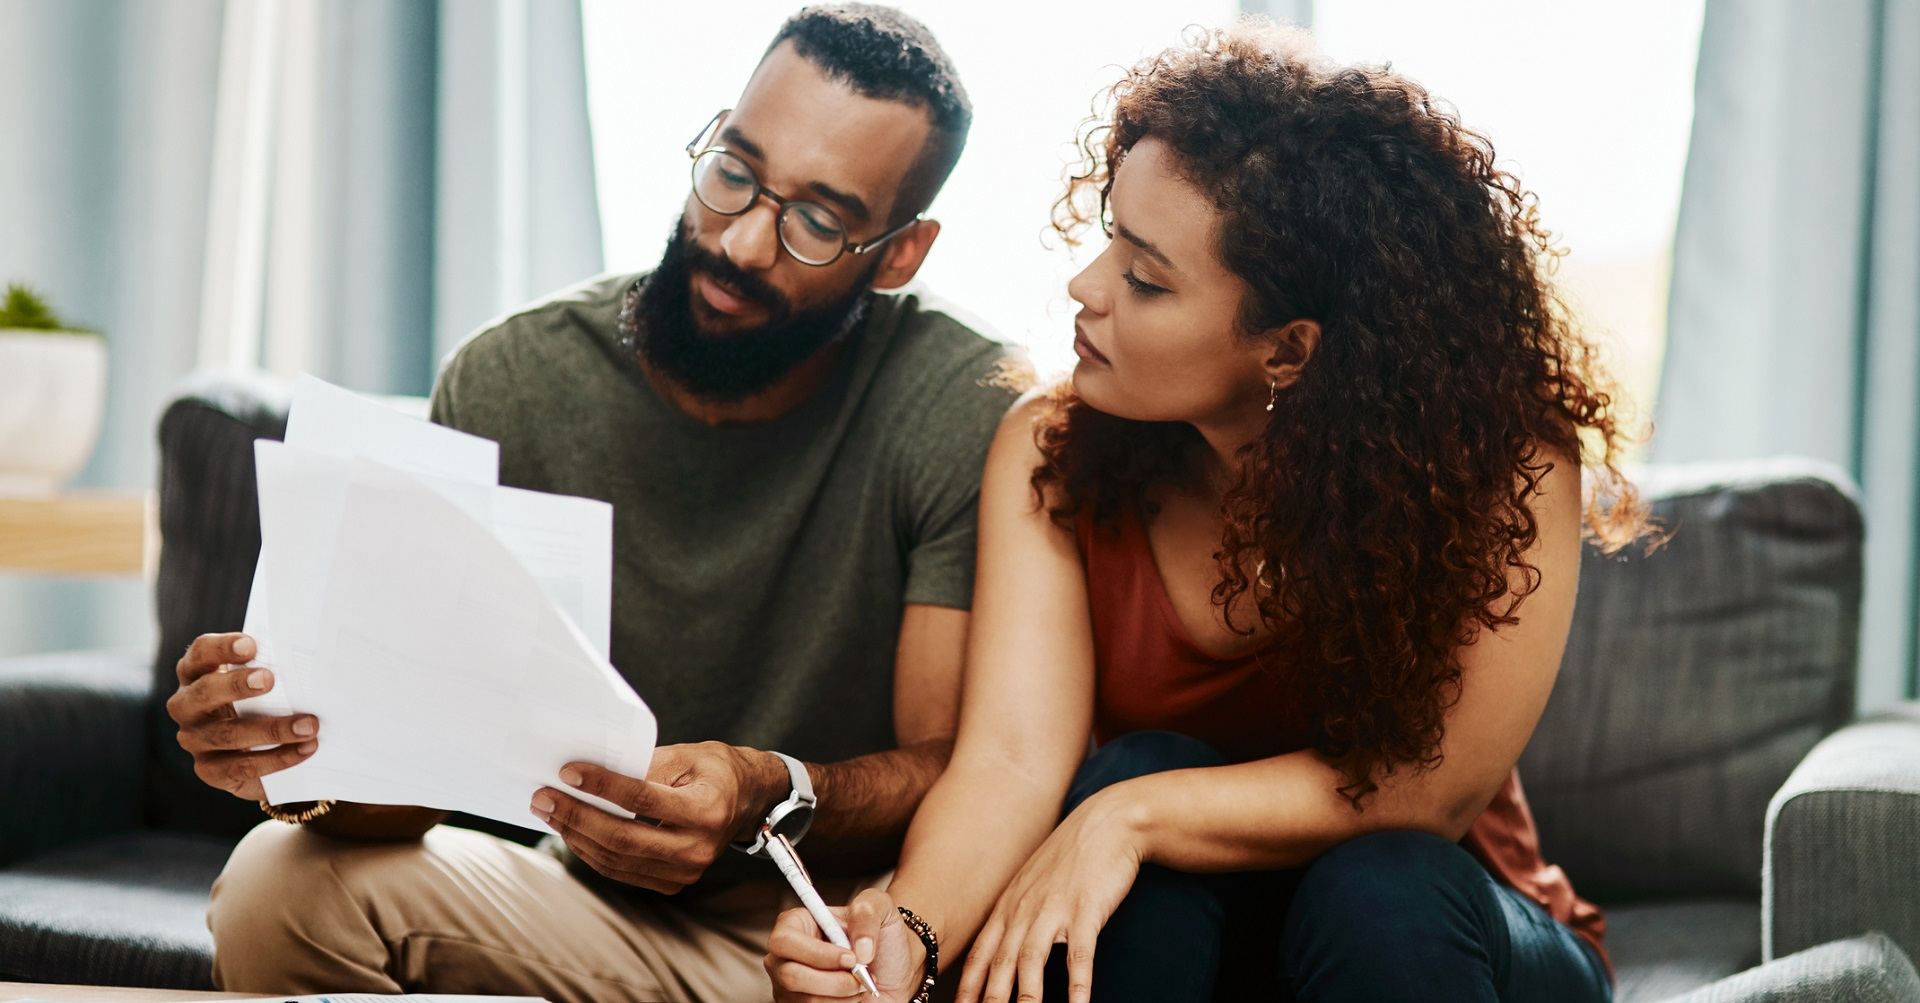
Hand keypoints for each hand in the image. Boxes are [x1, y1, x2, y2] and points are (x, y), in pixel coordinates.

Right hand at [165, 632, 318, 801]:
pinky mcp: (211, 770)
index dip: (221, 648)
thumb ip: (271, 667)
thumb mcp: (260, 681)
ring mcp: (195, 740)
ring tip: (308, 725)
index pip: (200, 654)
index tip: (250, 645)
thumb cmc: (260, 700)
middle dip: (236, 686)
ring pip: (227, 735)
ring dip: (272, 730)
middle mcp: (187, 706)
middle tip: (269, 679)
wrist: (255, 751)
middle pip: (204, 693)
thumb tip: (309, 662)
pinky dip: (278, 758)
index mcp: (196, 674)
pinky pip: (242, 766)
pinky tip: (305, 748)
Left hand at [532, 741, 783, 893]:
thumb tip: (590, 774)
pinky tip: (572, 830)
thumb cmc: (715, 770)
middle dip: (576, 816)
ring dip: (576, 835)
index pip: (642, 800)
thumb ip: (643, 766)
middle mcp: (698, 849)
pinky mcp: (673, 882)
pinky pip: (621, 871)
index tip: (568, 772)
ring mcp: (686, 872)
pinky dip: (592, 851)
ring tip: (549, 811)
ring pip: (616, 859)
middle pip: (623, 838)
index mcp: (706, 811)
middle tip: (544, 797)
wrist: (747, 801)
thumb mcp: (687, 755)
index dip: (602, 786)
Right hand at [766, 888, 923, 1001]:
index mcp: (797, 924)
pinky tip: (853, 996)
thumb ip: (866, 913)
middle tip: (859, 975)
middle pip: (790, 975)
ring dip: (842, 995)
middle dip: (833, 981)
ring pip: (806, 1000)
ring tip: (860, 983)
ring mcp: (790, 986)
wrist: (895, 972)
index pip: (785, 940)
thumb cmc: (882, 936)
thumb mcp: (880, 907)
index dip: (816, 953)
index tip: (851, 958)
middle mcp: (786, 956)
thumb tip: (859, 950)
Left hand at [957, 790, 1144, 1002]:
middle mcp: (1025, 910)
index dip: (967, 986)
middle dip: (988, 999)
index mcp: (1009, 907)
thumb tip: (1004, 947)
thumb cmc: (1070, 858)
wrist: (1106, 822)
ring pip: (1031, 961)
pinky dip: (1077, 984)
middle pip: (1000, 963)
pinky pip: (1079, 954)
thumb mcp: (1032, 883)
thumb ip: (1016, 914)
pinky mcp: (1086, 909)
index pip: (980, 954)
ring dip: (1026, 998)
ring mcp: (1055, 909)